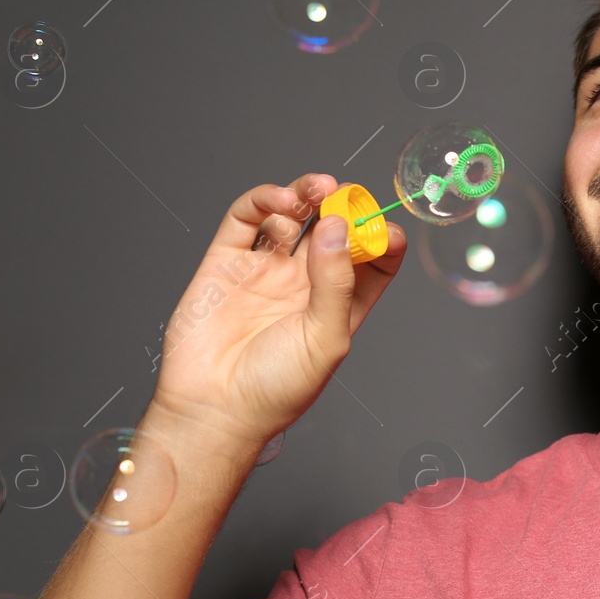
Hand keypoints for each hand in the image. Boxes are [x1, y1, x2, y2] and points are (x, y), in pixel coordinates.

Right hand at [150, 173, 406, 458]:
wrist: (213, 409)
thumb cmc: (276, 389)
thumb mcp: (325, 339)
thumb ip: (336, 281)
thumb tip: (338, 226)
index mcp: (339, 304)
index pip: (371, 259)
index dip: (381, 238)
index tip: (386, 229)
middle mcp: (304, 283)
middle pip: (332, 229)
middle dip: (344, 206)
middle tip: (348, 195)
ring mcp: (266, 270)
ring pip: (292, 216)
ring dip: (308, 194)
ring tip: (320, 189)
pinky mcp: (226, 262)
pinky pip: (246, 219)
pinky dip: (264, 200)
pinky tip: (281, 201)